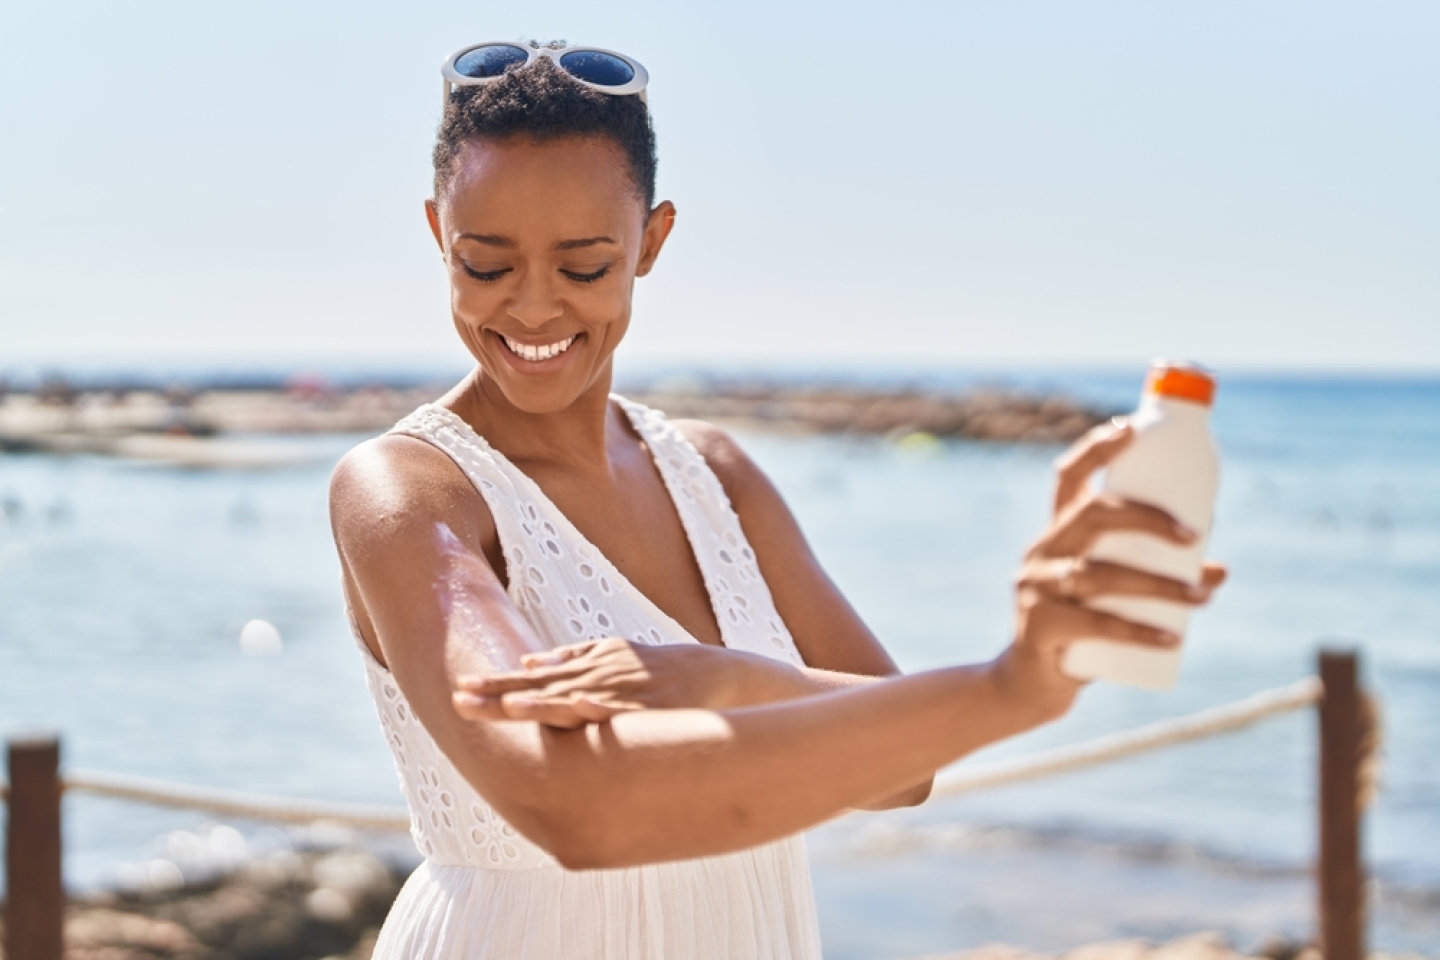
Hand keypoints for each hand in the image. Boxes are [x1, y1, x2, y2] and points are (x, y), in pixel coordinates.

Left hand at [452, 638, 742, 728]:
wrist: (725, 675)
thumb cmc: (669, 671)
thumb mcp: (618, 655)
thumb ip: (574, 656)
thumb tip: (529, 659)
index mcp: (589, 666)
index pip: (533, 678)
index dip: (497, 685)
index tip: (462, 689)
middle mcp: (600, 674)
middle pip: (541, 686)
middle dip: (499, 693)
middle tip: (458, 697)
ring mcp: (621, 689)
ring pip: (569, 697)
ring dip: (534, 701)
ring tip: (498, 706)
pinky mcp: (644, 703)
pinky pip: (610, 709)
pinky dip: (586, 706)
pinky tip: (566, 708)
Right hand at [992, 419, 1227, 719]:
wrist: (1030, 682)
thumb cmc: (1080, 627)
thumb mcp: (1111, 593)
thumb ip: (1158, 575)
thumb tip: (1220, 570)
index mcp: (1055, 532)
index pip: (1069, 477)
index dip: (1097, 448)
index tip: (1131, 428)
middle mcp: (1040, 552)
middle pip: (1091, 517)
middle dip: (1147, 518)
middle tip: (1194, 535)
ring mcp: (1035, 589)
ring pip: (1100, 576)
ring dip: (1158, 585)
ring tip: (1201, 596)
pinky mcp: (1039, 628)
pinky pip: (1096, 625)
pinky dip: (1139, 632)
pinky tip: (1173, 638)